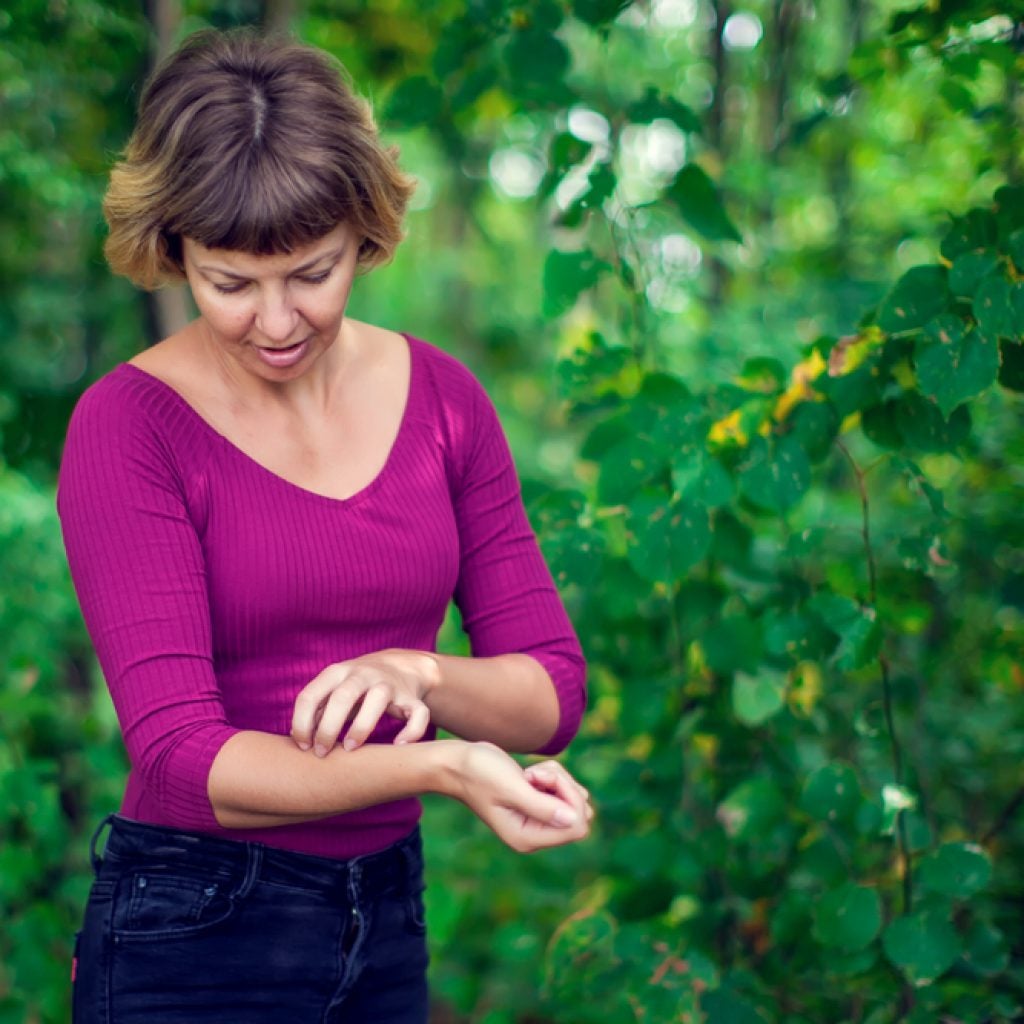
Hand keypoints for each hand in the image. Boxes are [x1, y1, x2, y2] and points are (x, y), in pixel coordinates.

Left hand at [291, 649, 437, 755]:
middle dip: (328, 728)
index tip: (303, 747)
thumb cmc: (355, 688)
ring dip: (361, 727)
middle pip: (342, 697)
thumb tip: (295, 739)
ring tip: (350, 749)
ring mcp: (389, 684)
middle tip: (322, 753)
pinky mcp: (412, 697)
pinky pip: (418, 714)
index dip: (301, 724)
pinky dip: (412, 731)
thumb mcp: (332, 689)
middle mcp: (362, 674)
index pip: (310, 695)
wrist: (400, 666)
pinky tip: (398, 745)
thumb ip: (315, 710)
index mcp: (336, 673)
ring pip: (378, 700)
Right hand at [447, 741, 592, 852]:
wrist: (459, 763)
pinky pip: (563, 791)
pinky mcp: (537, 804)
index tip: (546, 779)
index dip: (571, 799)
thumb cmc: (479, 774)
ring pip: (573, 799)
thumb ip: (542, 807)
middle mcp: (534, 834)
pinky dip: (554, 776)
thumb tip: (574, 821)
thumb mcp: (511, 788)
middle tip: (535, 774)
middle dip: (564, 786)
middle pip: (579, 813)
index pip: (576, 827)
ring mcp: (537, 820)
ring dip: (557, 778)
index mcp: (527, 838)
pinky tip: (532, 772)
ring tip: (530, 773)